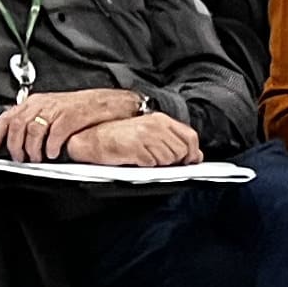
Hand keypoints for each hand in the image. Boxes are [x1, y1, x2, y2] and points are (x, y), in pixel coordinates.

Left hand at [0, 85, 141, 159]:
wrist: (108, 103)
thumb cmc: (82, 109)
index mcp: (35, 102)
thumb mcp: (52, 110)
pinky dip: (51, 147)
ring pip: (33, 131)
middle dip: (15, 145)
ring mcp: (56, 109)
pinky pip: (54, 134)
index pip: (8, 116)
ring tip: (37, 158)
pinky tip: (53, 153)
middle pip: (17, 125)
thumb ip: (35, 120)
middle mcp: (43, 104)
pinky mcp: (70, 117)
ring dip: (32, 149)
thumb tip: (18, 136)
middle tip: (20, 158)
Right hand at [63, 109, 203, 169]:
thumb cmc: (119, 137)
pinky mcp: (137, 148)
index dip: (192, 152)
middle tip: (159, 160)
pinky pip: (152, 165)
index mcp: (160, 120)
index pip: (190, 136)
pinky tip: (136, 160)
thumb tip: (194, 155)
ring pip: (169, 160)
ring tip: (145, 158)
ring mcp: (146, 136)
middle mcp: (155, 126)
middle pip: (181, 151)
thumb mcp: (149, 134)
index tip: (189, 161)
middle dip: (175, 161)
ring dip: (159, 164)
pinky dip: (146, 166)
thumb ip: (173, 141)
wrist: (93, 138)